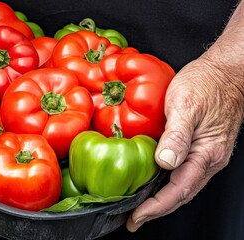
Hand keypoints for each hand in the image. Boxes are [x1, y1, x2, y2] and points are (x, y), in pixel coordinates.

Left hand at [126, 57, 243, 230]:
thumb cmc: (206, 84)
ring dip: (161, 199)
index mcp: (206, 153)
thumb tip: (165, 162)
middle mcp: (209, 159)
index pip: (179, 190)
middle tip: (133, 219)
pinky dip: (167, 184)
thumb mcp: (186, 104)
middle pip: (181, 194)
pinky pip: (184, 173)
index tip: (137, 217)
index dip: (156, 207)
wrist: (224, 72)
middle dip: (156, 210)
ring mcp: (206, 154)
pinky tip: (153, 182)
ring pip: (183, 186)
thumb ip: (177, 135)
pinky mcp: (201, 147)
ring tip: (140, 207)